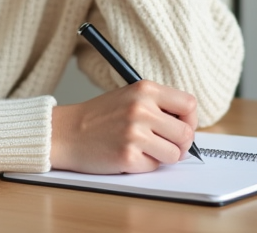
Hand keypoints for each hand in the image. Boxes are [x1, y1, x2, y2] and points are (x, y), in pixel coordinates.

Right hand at [49, 81, 198, 173]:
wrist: (66, 132)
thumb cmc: (100, 116)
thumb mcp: (130, 96)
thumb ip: (159, 105)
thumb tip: (189, 126)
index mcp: (145, 89)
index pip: (189, 104)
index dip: (190, 119)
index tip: (181, 126)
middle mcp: (142, 109)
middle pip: (186, 133)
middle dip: (179, 143)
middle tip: (165, 144)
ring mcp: (134, 133)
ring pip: (174, 154)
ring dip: (163, 156)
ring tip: (145, 149)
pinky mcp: (127, 156)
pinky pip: (154, 167)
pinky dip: (145, 165)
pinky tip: (128, 155)